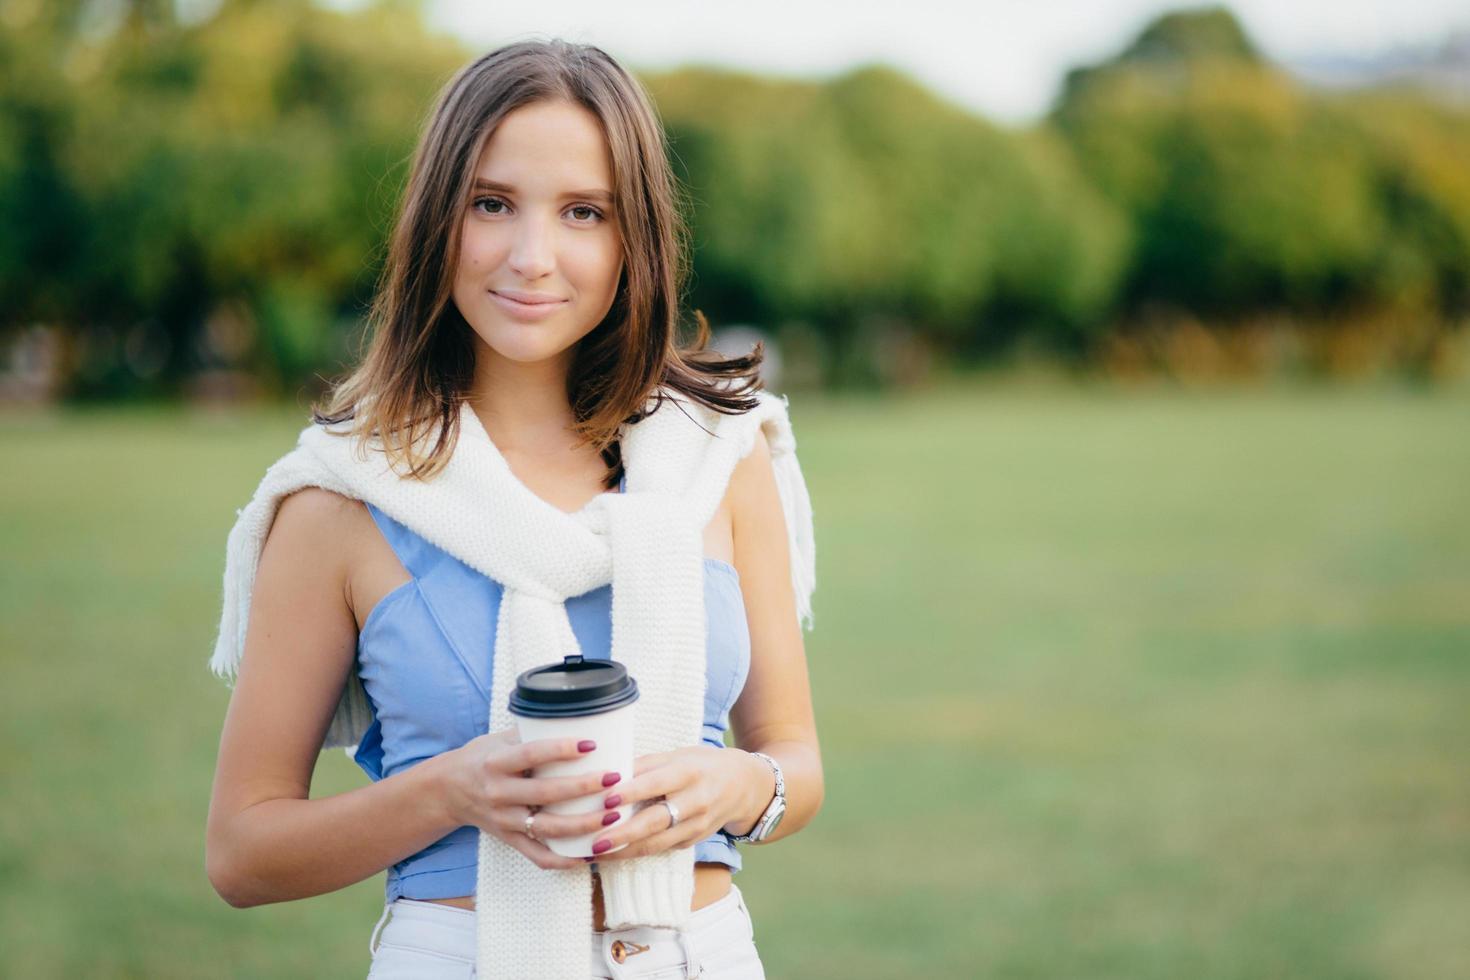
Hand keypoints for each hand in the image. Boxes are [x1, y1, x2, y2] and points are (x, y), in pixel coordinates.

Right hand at [436, 729, 624, 870]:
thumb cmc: (483, 758)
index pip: (532, 754)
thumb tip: (578, 717)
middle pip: (545, 793)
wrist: (448, 791)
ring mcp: (504, 820)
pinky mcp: (509, 840)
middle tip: (614, 779)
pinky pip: (538, 856)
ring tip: (614, 816)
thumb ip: (533, 733)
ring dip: (583, 825)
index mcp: (497, 763)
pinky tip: (590, 854)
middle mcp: (499, 793)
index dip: (561, 749)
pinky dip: (564, 859)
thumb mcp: (500, 739)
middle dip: (583, 788)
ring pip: (547, 828)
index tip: (591, 744)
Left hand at [587, 746, 769, 861]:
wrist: (744, 786)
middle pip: (655, 821)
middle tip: (593, 841)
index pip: (655, 783)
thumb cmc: (701, 765)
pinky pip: (660, 850)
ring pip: (656, 843)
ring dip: (623, 851)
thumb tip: (606, 773)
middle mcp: (694, 802)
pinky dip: (634, 854)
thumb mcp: (677, 755)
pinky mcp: (692, 842)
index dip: (630, 792)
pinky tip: (611, 855)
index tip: (604, 799)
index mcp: (688, 773)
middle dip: (622, 833)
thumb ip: (644, 764)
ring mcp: (695, 826)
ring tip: (593, 854)